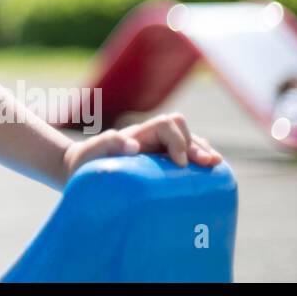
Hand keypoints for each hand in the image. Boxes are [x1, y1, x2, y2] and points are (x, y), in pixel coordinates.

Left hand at [62, 112, 223, 183]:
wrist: (79, 171)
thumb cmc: (85, 163)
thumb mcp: (91, 153)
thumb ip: (107, 143)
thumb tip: (133, 145)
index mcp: (138, 133)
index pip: (167, 124)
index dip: (178, 140)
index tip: (179, 164)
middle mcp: (150, 138)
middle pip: (182, 130)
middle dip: (197, 146)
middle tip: (210, 165)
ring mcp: (156, 149)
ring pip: (188, 140)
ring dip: (202, 151)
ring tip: (216, 166)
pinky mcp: (160, 163)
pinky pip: (185, 154)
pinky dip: (197, 158)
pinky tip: (208, 171)